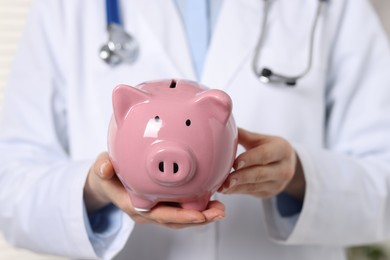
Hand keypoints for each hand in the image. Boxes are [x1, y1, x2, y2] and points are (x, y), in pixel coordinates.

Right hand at [84, 152, 224, 228]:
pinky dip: (196, 207)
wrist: (105, 182)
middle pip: (176, 220)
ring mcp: (155, 210)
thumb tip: (104, 168)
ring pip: (181, 217)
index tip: (199, 215)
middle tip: (219, 212)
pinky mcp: (161, 205)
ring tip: (220, 209)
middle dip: (199, 218)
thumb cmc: (106, 175)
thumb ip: (103, 167)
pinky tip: (210, 200)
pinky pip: (180, 209)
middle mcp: (147, 212)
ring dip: (202, 215)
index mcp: (134, 205)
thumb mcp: (101, 169)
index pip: (159, 214)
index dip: (180, 216)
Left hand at [219, 128, 304, 199]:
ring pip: (254, 186)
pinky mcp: (269, 193)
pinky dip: (237, 191)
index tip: (235, 163)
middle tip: (224, 181)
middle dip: (241, 177)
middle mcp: (283, 169)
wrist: (287, 163)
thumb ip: (242, 135)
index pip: (265, 155)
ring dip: (236, 187)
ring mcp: (278, 184)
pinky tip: (225, 190)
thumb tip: (221, 126)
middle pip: (260, 174)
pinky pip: (251, 192)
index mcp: (282, 149)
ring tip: (220, 187)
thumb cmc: (268, 147)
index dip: (250, 159)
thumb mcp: (260, 139)